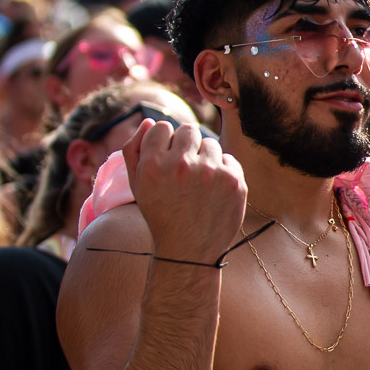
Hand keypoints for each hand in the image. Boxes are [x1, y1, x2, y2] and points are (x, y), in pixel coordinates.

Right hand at [122, 117, 246, 262]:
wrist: (189, 249)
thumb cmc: (160, 214)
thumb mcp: (137, 185)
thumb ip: (134, 149)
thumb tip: (149, 120)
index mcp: (152, 165)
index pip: (161, 127)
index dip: (163, 142)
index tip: (166, 158)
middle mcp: (181, 165)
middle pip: (188, 129)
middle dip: (186, 145)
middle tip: (184, 168)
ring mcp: (210, 172)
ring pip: (210, 143)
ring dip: (205, 158)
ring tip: (198, 183)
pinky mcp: (234, 181)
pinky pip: (229, 159)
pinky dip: (223, 171)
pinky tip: (214, 190)